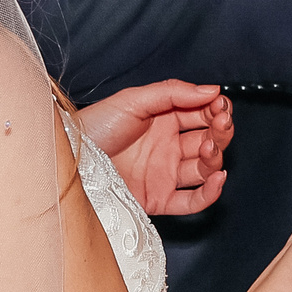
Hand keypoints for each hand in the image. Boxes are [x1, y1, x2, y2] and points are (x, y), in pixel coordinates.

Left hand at [77, 80, 233, 216]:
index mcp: (164, 119)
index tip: (220, 106)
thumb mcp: (133, 99)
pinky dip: (210, 193)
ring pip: (205, 169)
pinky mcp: (159, 199)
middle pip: (209, 140)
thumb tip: (211, 90)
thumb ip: (173, 92)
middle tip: (220, 123)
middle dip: (221, 131)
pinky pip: (192, 201)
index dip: (216, 110)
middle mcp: (168, 147)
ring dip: (216, 157)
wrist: (70, 157)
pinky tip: (217, 178)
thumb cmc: (94, 126)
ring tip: (210, 148)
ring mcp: (165, 173)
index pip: (202, 114)